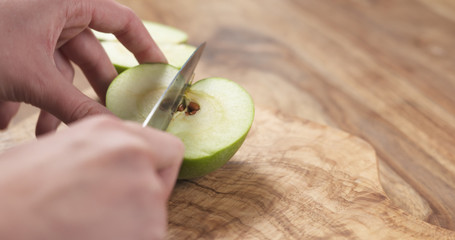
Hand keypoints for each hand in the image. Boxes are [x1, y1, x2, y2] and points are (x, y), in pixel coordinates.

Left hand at [0, 0, 165, 134]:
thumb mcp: (35, 78)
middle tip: (114, 116)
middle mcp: (55, 14)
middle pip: (94, 54)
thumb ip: (76, 106)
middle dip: (98, 91)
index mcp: (67, 3)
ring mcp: (35, 30)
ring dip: (58, 105)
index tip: (159, 73)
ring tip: (55, 133)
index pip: (123, 21)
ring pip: (63, 71)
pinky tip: (20, 124)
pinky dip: (34, 100)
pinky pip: (38, 74)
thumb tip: (111, 129)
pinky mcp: (19, 47)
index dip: (145, 48)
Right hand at [0, 115, 183, 239]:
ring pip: (156, 214)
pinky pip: (148, 237)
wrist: (0, 221)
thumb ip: (100, 154)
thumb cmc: (11, 192)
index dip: (155, 168)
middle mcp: (133, 154)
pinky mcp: (147, 230)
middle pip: (161, 182)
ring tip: (90, 228)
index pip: (166, 148)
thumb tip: (116, 168)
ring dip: (132, 224)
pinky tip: (93, 238)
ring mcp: (143, 191)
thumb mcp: (59, 152)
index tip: (142, 181)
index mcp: (110, 131)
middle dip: (144, 197)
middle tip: (110, 212)